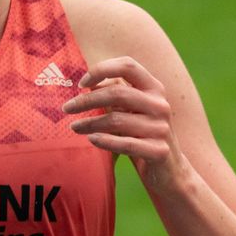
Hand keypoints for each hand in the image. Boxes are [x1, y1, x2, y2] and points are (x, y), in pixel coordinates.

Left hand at [62, 57, 187, 188]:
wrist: (169, 170)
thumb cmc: (143, 135)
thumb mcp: (132, 111)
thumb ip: (116, 94)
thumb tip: (89, 83)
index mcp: (154, 88)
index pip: (128, 65)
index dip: (102, 70)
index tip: (81, 83)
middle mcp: (160, 105)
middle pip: (118, 93)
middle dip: (87, 100)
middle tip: (66, 108)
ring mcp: (161, 128)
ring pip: (117, 120)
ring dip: (90, 123)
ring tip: (74, 127)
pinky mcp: (159, 151)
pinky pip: (126, 143)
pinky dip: (105, 141)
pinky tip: (91, 139)